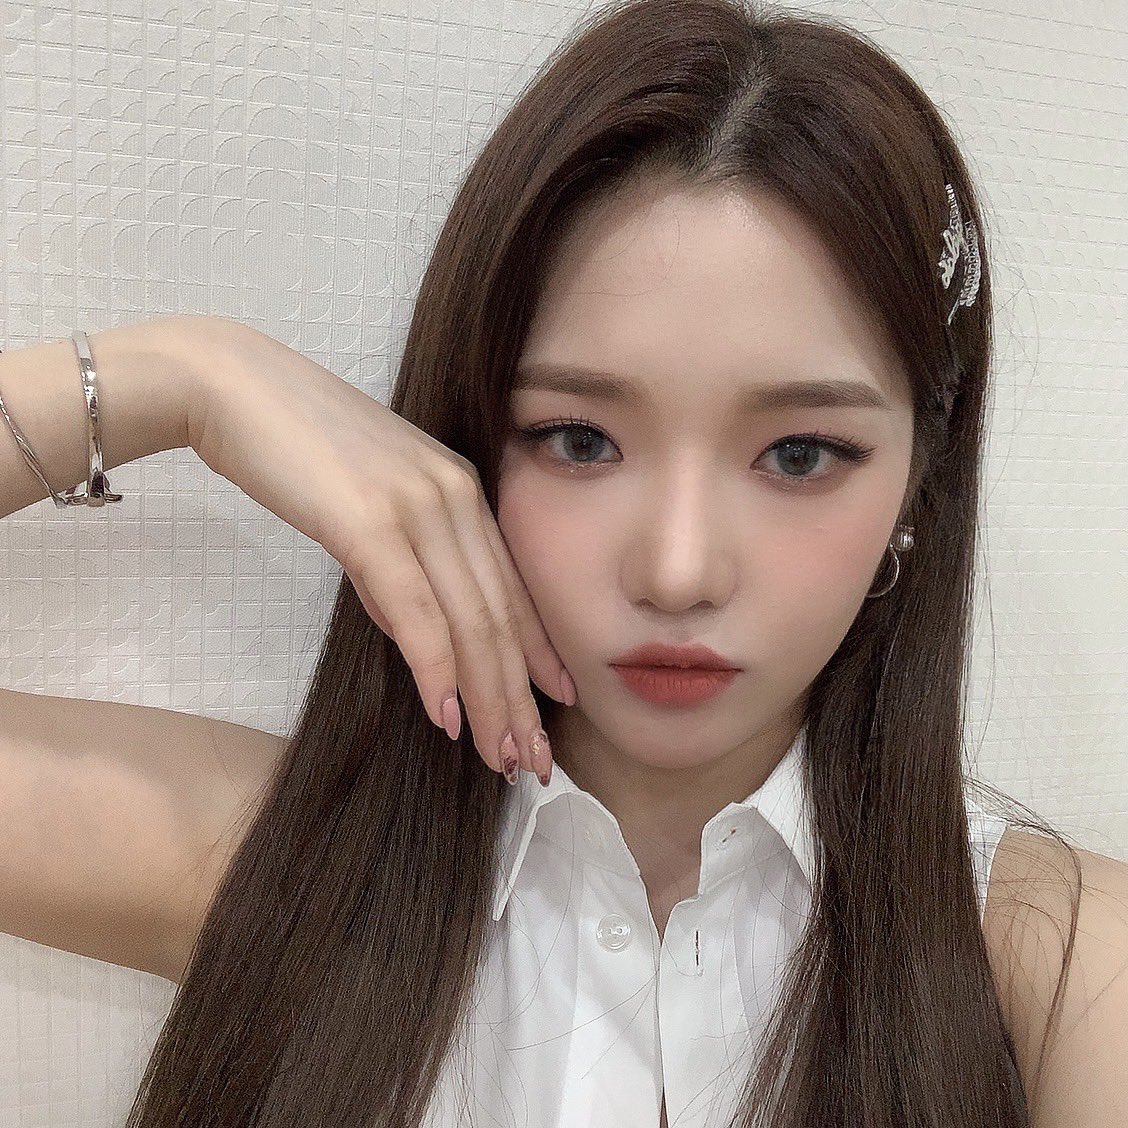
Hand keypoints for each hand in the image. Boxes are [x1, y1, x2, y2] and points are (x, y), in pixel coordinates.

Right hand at [186, 317, 569, 783]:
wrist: (232, 386)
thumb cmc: (295, 445)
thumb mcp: (369, 503)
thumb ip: (402, 560)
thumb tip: (416, 630)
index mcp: (460, 492)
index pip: (512, 589)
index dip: (538, 654)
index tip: (556, 706)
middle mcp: (455, 498)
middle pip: (501, 616)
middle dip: (521, 697)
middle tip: (534, 760)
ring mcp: (418, 507)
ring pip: (471, 622)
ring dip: (490, 699)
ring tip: (502, 758)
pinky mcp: (371, 521)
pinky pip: (416, 610)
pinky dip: (436, 670)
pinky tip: (448, 717)